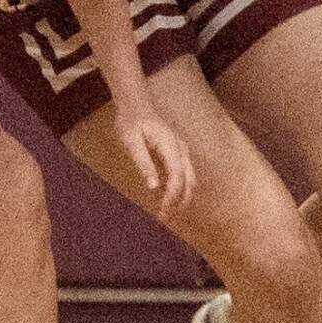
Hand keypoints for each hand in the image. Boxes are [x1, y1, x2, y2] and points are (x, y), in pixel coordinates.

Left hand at [113, 103, 195, 219]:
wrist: (135, 103)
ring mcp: (181, 150)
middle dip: (180, 202)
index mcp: (171, 146)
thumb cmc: (131, 120)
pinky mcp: (177, 152)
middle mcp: (181, 148)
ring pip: (190, 178)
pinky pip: (184, 174)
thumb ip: (143, 163)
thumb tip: (154, 186)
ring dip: (182, 197)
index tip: (162, 212)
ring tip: (167, 212)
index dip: (172, 198)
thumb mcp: (131, 142)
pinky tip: (166, 198)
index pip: (177, 178)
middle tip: (165, 219)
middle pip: (190, 181)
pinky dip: (179, 188)